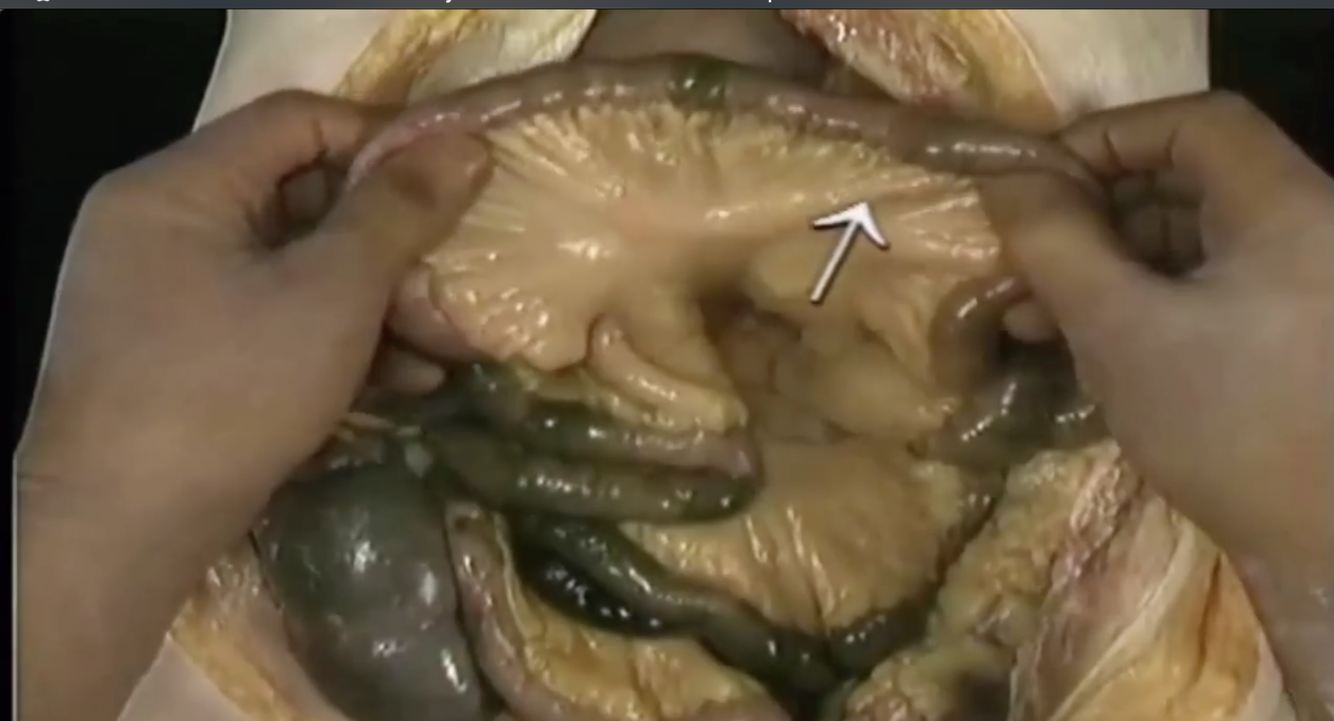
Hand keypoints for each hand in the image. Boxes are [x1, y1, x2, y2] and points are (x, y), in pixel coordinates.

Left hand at [17, 90, 488, 531]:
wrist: (117, 536)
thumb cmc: (227, 393)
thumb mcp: (330, 294)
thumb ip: (398, 212)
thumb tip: (466, 143)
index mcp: (177, 186)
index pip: (296, 120)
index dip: (385, 139)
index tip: (458, 178)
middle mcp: (159, 226)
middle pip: (297, 197)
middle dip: (389, 241)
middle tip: (453, 280)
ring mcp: (163, 296)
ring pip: (291, 268)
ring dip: (376, 302)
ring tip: (445, 347)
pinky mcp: (178, 357)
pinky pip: (268, 320)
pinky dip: (335, 342)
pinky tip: (403, 382)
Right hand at [980, 92, 1332, 709]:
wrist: (1332, 553)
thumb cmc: (1231, 429)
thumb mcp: (1122, 332)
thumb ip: (1057, 244)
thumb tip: (1002, 177)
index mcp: (1289, 207)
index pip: (1197, 122)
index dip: (1108, 136)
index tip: (1036, 184)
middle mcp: (1311, 229)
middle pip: (1193, 179)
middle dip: (1097, 209)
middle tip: (1025, 253)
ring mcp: (1309, 285)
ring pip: (1196, 239)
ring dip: (1111, 262)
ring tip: (1034, 311)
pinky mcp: (1298, 336)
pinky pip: (1215, 287)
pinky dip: (1148, 301)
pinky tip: (1087, 341)